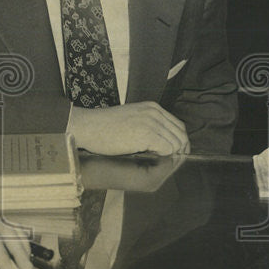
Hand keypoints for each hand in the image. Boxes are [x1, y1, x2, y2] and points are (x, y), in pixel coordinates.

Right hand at [68, 102, 189, 155]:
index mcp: (152, 107)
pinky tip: (147, 156)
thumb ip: (148, 124)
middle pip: (181, 135)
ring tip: (152, 158)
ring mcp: (151, 122)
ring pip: (176, 144)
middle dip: (178, 151)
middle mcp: (155, 112)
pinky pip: (167, 150)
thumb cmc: (103, 126)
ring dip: (168, 154)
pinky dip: (161, 156)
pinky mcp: (146, 134)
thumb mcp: (131, 119)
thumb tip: (163, 142)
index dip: (180, 142)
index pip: (178, 126)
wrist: (87, 126)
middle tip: (167, 161)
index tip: (175, 154)